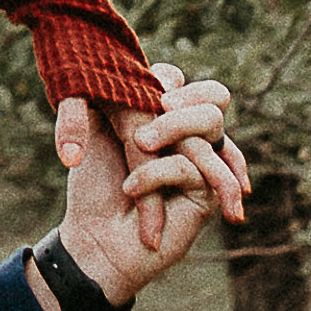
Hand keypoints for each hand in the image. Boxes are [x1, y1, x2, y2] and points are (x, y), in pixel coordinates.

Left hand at [51, 68, 250, 310]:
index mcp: (163, 117)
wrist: (96, 237)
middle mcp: (190, 137)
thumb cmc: (95, 186)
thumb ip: (116, 97)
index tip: (143, 88)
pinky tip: (131, 188)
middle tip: (157, 107)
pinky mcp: (208, 194)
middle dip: (180, 97)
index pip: (179, 81)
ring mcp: (204, 164)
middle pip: (214, 96)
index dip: (165, 79)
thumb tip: (141, 72)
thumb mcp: (97, 132)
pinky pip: (191, 166)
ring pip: (212, 123)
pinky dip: (154, 174)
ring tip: (138, 143)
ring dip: (172, 127)